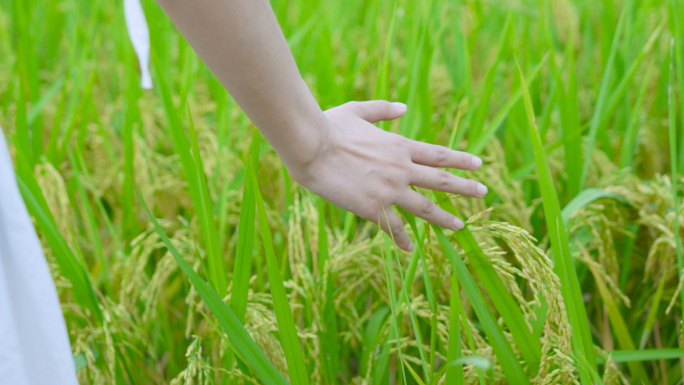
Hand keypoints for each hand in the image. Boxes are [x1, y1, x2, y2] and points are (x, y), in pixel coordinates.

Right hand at [288, 100, 486, 251]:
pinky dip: (402, 238)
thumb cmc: (329, 126)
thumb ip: (383, 110)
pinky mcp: (373, 208)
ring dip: (444, 217)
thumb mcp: (359, 110)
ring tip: (460, 226)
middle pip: (440, 181)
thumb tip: (404, 108)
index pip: (438, 154)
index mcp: (399, 146)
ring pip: (424, 208)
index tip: (478, 164)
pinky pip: (393, 227)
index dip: (460, 159)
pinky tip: (410, 248)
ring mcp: (389, 190)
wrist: (311, 146)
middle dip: (465, 187)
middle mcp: (401, 169)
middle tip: (483, 192)